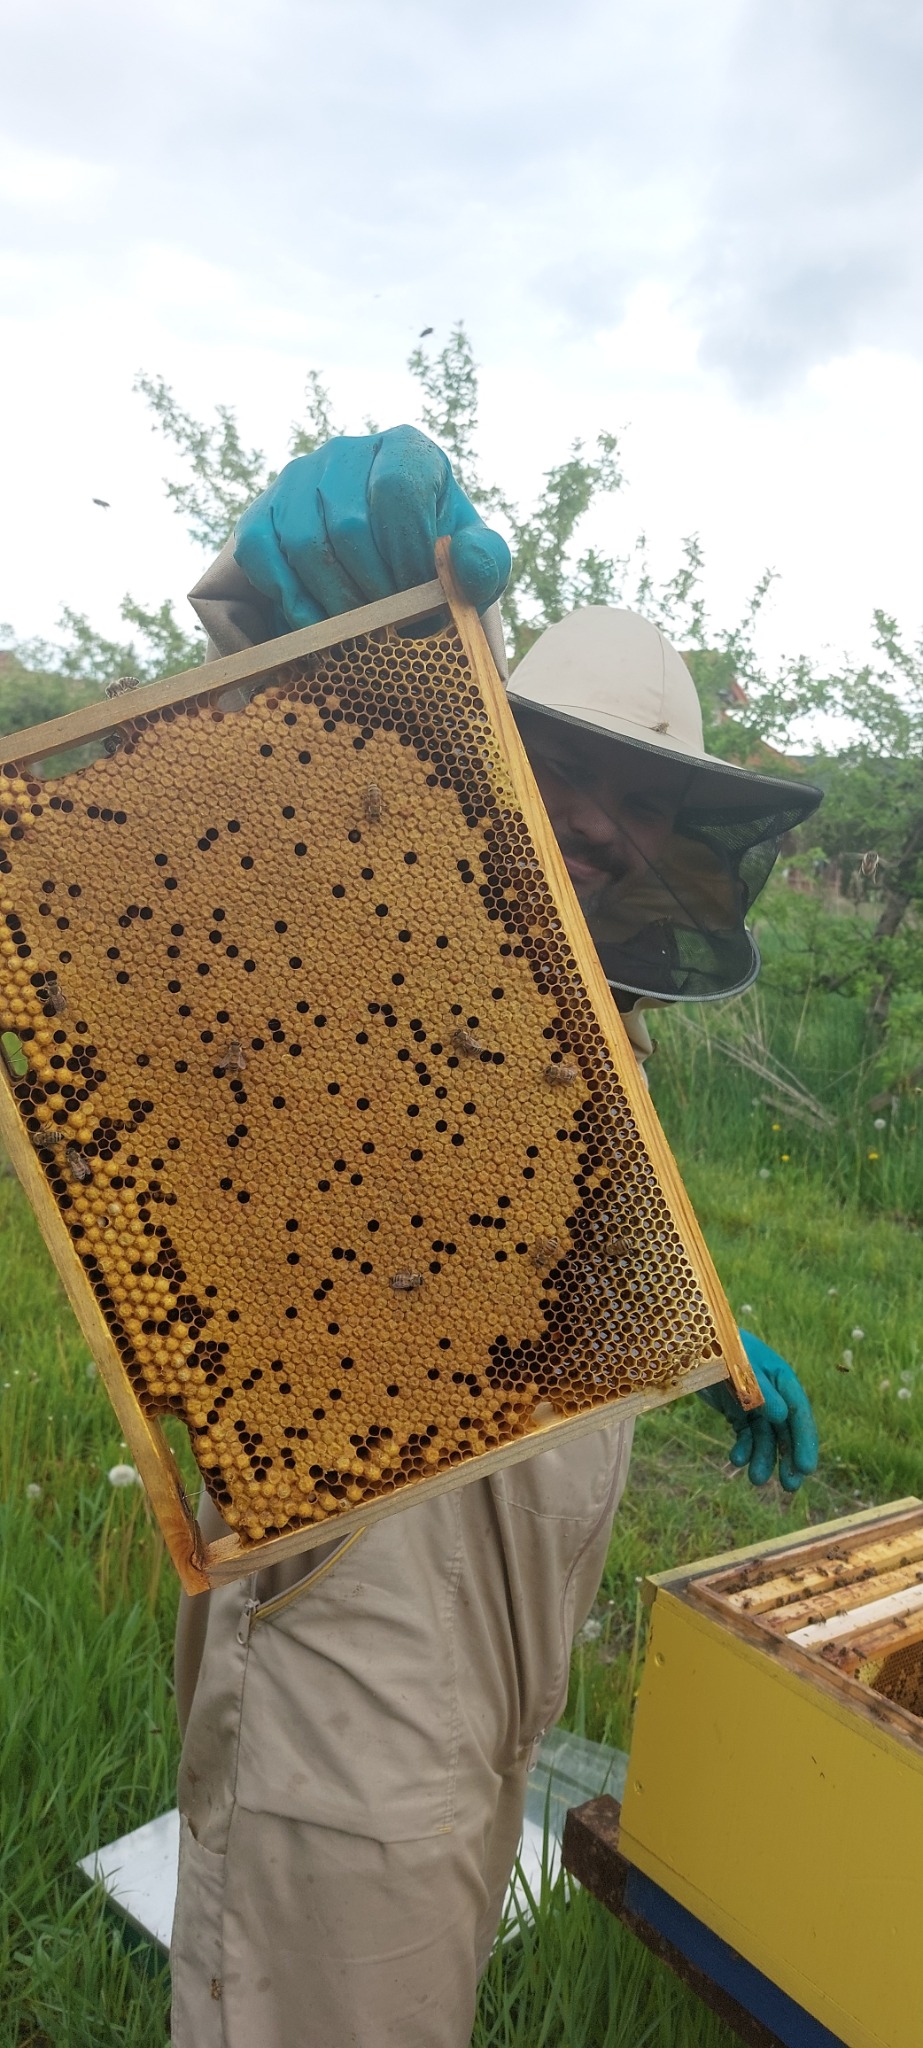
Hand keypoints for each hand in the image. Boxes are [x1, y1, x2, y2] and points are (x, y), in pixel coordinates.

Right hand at [233, 426, 511, 634]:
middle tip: (391, 632)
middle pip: (349, 525)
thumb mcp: (472, 569)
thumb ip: (484, 563)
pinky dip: (289, 602)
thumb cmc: (434, 570)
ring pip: (305, 544)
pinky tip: (317, 630)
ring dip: (334, 604)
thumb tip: (464, 559)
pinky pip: (261, 556)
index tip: (419, 601)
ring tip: (359, 638)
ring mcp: (296, 480)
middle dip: (374, 592)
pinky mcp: (259, 515)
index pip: (397, 490)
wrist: (384, 583)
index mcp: (404, 451)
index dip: (407, 556)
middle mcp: (345, 452)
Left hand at [699, 1329, 818, 1492]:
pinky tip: (737, 1460)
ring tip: (756, 1480)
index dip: (804, 1441)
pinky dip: (744, 1448)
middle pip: (787, 1430)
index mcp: (781, 1378)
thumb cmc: (718, 1348)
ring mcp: (755, 1403)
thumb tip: (782, 1416)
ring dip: (763, 1458)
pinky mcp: (738, 1411)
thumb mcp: (739, 1366)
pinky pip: (746, 1435)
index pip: (798, 1413)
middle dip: (789, 1458)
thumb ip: (759, 1389)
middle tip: (790, 1487)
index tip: (806, 1469)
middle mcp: (773, 1393)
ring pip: (766, 1437)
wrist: (689, 1342)